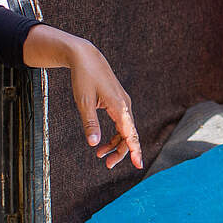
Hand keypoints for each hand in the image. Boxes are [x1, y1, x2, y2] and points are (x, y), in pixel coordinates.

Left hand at [22, 25, 143, 169]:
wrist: (86, 57)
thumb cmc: (84, 77)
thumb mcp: (84, 102)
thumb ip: (90, 124)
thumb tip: (93, 144)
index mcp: (119, 106)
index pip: (130, 133)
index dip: (134, 150)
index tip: (138, 165)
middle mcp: (125, 105)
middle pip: (129, 135)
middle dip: (120, 152)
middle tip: (107, 164)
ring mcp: (123, 103)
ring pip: (125, 130)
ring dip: (116, 144)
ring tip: (100, 155)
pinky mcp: (118, 102)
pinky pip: (121, 123)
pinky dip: (114, 134)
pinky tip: (102, 141)